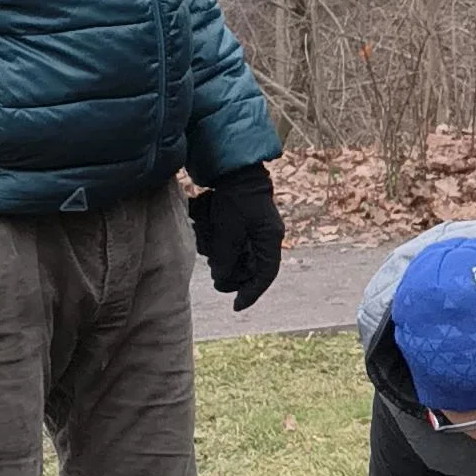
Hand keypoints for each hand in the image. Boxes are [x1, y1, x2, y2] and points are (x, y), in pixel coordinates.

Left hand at [189, 162, 283, 309]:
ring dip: (221, 255)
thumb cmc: (234, 197)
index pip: (265, 274)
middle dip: (231, 273)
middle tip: (215, 278)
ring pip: (239, 257)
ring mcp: (255, 231)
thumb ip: (225, 256)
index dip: (252, 293)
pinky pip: (233, 244)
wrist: (235, 169)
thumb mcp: (228, 229)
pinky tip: (207, 229)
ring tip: (206, 238)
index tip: (236, 306)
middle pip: (250, 268)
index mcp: (269, 238)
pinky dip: (220, 244)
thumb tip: (221, 279)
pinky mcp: (244, 224)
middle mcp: (265, 237)